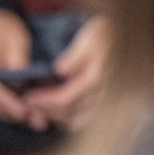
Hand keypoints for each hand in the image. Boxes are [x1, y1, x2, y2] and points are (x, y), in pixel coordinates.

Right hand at [0, 8, 32, 123]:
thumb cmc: (2, 29)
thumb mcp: (14, 39)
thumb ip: (17, 62)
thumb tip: (21, 86)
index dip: (9, 103)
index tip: (24, 112)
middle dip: (15, 114)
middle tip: (39, 121)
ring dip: (13, 115)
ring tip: (37, 119)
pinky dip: (8, 108)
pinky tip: (26, 112)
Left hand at [21, 16, 109, 132]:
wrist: (125, 37)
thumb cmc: (104, 35)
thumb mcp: (88, 38)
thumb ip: (74, 56)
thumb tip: (59, 70)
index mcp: (95, 78)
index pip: (65, 99)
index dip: (44, 101)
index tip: (28, 97)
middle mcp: (101, 92)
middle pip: (69, 112)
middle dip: (46, 110)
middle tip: (29, 104)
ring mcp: (104, 99)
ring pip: (77, 120)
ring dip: (57, 117)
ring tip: (41, 108)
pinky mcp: (104, 101)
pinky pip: (85, 118)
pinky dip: (69, 118)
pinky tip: (58, 110)